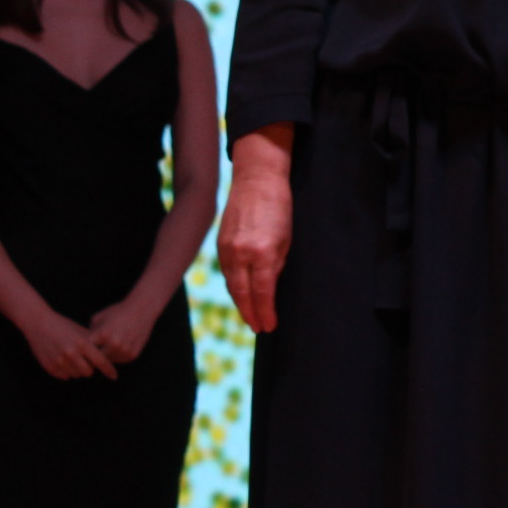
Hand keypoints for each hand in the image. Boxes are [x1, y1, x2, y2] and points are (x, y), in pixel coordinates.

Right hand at [21, 306, 117, 380]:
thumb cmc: (62, 326)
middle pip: (88, 372)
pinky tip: (63, 360)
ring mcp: (59, 361)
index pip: (100, 361)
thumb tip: (108, 355)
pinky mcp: (49, 367)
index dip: (108, 370)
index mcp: (81, 343)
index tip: (114, 376)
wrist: (38, 323)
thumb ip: (93, 343)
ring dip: (78, 370)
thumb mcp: (80, 331)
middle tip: (86, 360)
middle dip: (90, 368)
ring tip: (73, 358)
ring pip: (76, 375)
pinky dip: (67, 371)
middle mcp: (70, 354)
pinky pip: (64, 376)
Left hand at [88, 296, 158, 364]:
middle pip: (96, 359)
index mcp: (103, 334)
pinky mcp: (132, 355)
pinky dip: (116, 356)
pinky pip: (119, 360)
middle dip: (91, 358)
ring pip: (108, 362)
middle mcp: (114, 344)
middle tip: (87, 358)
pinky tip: (115, 348)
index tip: (78, 353)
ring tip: (103, 350)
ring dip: (104, 358)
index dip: (81, 352)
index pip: (85, 350)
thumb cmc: (117, 312)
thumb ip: (90, 333)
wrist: (142, 309)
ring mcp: (124, 351)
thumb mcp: (98, 318)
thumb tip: (82, 347)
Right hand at [218, 133, 294, 334]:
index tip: (269, 326)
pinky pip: (227, 272)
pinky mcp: (220, 244)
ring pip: (232, 284)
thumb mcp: (287, 239)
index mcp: (262, 252)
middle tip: (259, 328)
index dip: (265, 312)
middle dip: (251, 313)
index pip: (263, 292)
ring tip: (251, 317)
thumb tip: (270, 288)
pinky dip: (235, 286)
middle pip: (243, 293)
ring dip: (241, 303)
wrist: (257, 180)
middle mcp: (241, 253)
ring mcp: (227, 248)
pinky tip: (241, 295)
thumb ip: (277, 265)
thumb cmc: (280, 207)